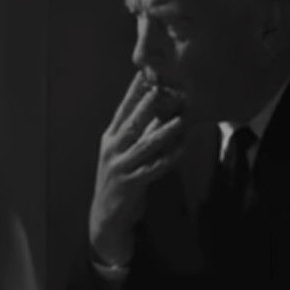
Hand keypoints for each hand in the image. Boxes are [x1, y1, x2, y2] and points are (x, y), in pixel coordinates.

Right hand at [89, 71, 188, 264]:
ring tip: (180, 120)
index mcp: (110, 139)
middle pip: (131, 123)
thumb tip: (159, 114)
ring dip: (164, 132)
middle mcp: (112, 150)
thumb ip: (137, 135)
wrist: (106, 217)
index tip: (145, 73)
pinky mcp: (130, 184)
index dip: (133, 92)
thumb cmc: (119, 181)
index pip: (122, 110)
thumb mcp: (123, 155)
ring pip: (144, 145)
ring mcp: (120, 167)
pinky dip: (170, 158)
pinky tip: (182, 149)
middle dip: (147, 105)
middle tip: (162, 87)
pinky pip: (154, 168)